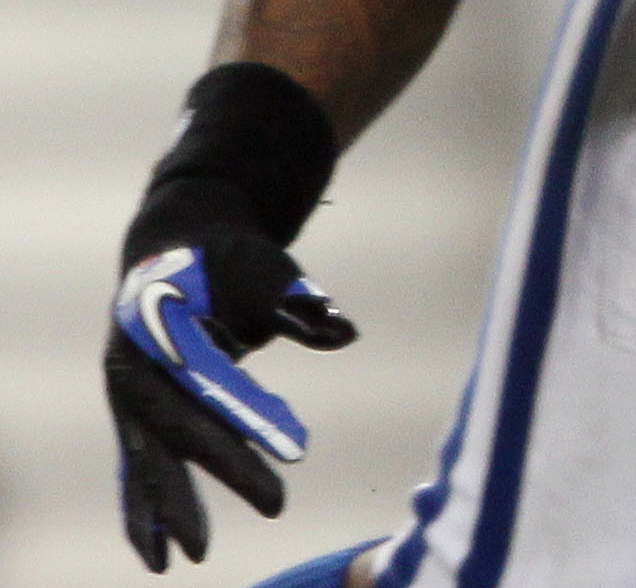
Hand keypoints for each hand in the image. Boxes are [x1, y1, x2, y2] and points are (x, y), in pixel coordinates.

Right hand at [109, 173, 353, 569]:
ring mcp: (131, 395)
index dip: (249, 426)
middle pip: (175, 433)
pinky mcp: (139, 411)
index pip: (211, 390)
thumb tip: (344, 331)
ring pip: (148, 459)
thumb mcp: (266, 269)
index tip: (296, 455)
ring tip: (180, 560)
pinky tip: (156, 550)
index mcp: (163, 332)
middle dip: (209, 479)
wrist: (178, 241)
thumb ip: (299, 304)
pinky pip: (140, 464)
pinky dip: (145, 505)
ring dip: (164, 509)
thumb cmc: (230, 259)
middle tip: (269, 509)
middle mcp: (136, 371)